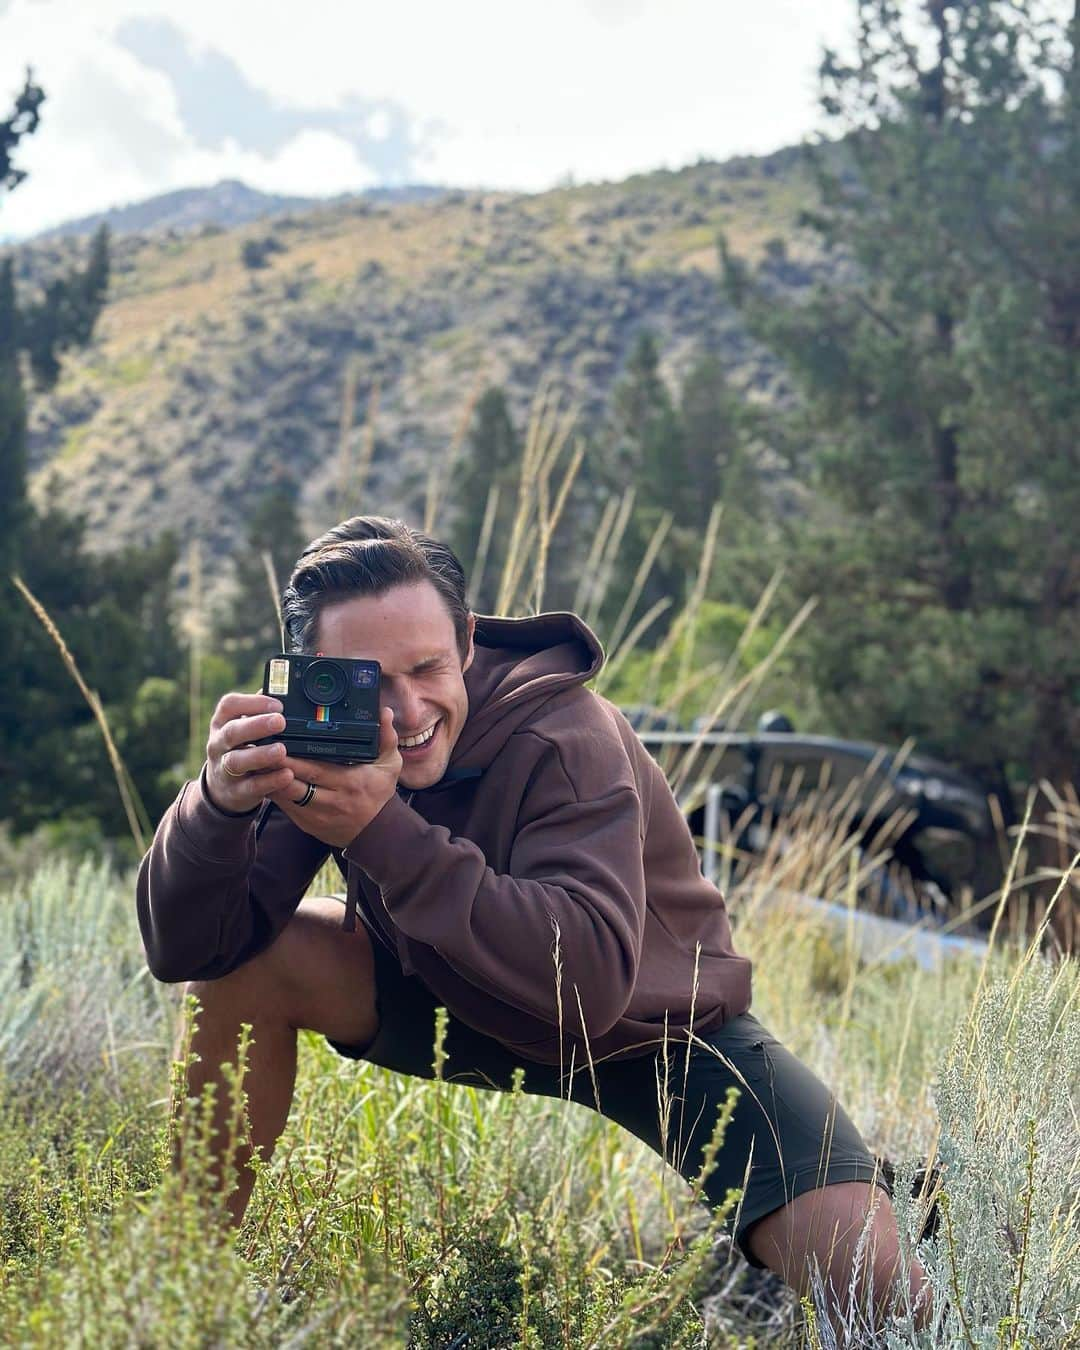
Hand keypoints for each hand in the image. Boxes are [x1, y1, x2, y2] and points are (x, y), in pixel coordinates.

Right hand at [205, 693, 293, 813]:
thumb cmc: (240, 748)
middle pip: (232, 732)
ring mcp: (224, 769)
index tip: (278, 704)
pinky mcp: (235, 791)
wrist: (222, 788)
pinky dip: (269, 781)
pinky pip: (251, 786)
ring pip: (237, 761)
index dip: (252, 702)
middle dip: (256, 726)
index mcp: (222, 723)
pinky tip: (286, 775)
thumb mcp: (243, 728)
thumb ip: (260, 712)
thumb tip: (284, 692)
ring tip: (281, 750)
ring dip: (260, 755)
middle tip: (280, 721)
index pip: (229, 705)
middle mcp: (219, 744)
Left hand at [269, 707, 401, 846]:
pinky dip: (273, 791)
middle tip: (259, 746)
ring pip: (285, 796)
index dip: (295, 758)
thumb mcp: (389, 766)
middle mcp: (332, 800)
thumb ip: (386, 738)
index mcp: (351, 783)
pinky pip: (284, 806)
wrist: (377, 834)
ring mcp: (316, 815)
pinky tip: (263, 777)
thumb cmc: (379, 794)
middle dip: (275, 765)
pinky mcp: (306, 823)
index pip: (317, 769)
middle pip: (295, 782)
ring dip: (269, 779)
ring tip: (256, 760)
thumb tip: (384, 712)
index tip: (279, 742)